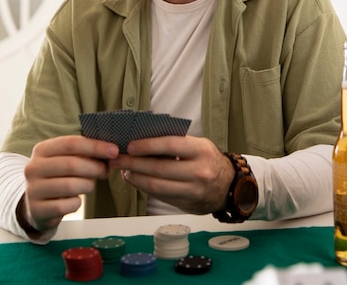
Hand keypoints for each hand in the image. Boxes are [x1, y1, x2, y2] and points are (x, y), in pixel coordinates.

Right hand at [20, 135, 118, 235]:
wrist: (36, 205)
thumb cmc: (58, 177)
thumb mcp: (64, 160)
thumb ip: (83, 153)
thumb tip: (110, 150)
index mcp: (42, 150)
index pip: (71, 143)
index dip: (95, 146)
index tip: (114, 151)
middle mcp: (33, 168)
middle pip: (71, 164)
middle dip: (94, 167)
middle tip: (105, 171)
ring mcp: (32, 190)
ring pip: (70, 186)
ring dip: (87, 185)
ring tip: (90, 185)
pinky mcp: (36, 210)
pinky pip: (65, 206)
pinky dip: (76, 203)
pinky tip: (75, 200)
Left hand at [109, 135, 233, 214]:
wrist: (229, 186)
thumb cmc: (208, 160)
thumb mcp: (198, 145)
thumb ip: (175, 144)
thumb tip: (142, 142)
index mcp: (201, 150)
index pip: (169, 145)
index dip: (147, 145)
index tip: (130, 146)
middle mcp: (199, 171)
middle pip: (159, 168)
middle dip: (133, 163)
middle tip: (117, 159)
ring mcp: (193, 191)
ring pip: (157, 186)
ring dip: (135, 178)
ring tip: (124, 170)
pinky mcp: (187, 204)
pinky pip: (160, 196)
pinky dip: (144, 188)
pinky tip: (135, 180)